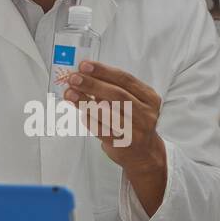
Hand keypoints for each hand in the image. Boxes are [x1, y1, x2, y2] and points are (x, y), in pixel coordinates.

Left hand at [64, 61, 166, 214]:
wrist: (144, 154)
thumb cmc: (133, 123)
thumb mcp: (132, 103)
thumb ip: (113, 89)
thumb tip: (84, 75)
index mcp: (150, 98)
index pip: (125, 79)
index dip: (103, 71)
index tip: (84, 65)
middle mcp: (146, 114)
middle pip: (117, 95)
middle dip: (92, 84)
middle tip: (73, 78)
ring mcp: (136, 130)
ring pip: (108, 113)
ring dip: (86, 101)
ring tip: (70, 93)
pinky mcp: (124, 145)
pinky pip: (102, 130)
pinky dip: (89, 119)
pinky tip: (79, 112)